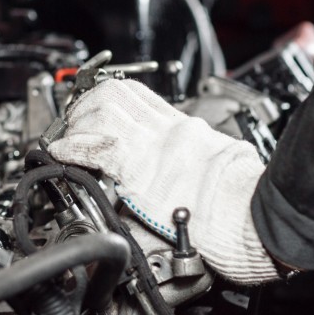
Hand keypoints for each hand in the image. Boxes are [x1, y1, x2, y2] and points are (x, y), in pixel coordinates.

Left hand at [47, 79, 278, 284]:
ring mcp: (151, 147)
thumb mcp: (224, 162)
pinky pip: (93, 147)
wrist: (253, 219)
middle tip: (74, 122)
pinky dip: (70, 147)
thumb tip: (184, 165)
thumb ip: (197, 156)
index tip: (93, 107)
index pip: (137, 95)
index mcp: (186, 128)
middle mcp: (167, 130)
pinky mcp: (138, 172)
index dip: (107, 96)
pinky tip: (61, 153)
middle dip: (86, 105)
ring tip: (67, 139)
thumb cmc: (247, 201)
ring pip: (99, 113)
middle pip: (114, 95)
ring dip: (76, 124)